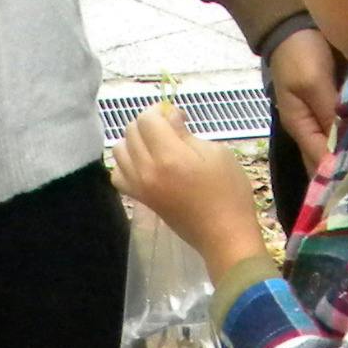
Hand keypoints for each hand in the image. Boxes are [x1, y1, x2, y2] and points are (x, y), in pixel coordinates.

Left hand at [109, 102, 267, 279]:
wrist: (225, 235)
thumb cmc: (229, 193)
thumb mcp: (217, 153)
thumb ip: (187, 133)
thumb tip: (169, 119)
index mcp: (169, 156)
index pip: (147, 118)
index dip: (162, 111)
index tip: (180, 118)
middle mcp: (147, 169)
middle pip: (131, 130)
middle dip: (149, 124)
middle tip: (171, 131)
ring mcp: (140, 186)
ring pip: (119, 149)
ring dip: (135, 142)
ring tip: (156, 147)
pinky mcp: (140, 199)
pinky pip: (118, 175)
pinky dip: (126, 165)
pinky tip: (144, 165)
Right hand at [264, 26, 339, 178]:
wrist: (301, 21)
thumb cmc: (299, 53)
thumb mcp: (310, 82)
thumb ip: (329, 113)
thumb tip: (346, 145)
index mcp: (303, 129)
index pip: (320, 165)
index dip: (339, 179)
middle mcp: (319, 130)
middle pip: (335, 164)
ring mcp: (336, 120)